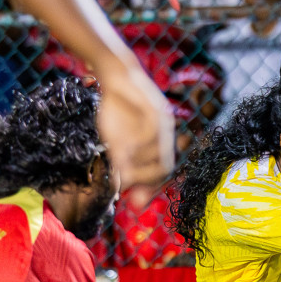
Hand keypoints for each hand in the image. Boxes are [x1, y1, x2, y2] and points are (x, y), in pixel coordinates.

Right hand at [96, 63, 174, 195]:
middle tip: (128, 188)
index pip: (162, 174)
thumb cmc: (115, 110)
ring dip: (141, 166)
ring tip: (123, 168)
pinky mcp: (157, 110)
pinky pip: (152, 134)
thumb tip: (120, 187)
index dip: (150, 191)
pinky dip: (140, 146)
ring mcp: (164, 124)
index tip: (136, 204)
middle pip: (166, 169)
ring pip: (162, 155)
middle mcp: (166, 137)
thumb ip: (121, 163)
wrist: (114, 77)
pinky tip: (125, 149)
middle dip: (148, 184)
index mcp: (159, 146)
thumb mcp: (116, 141)